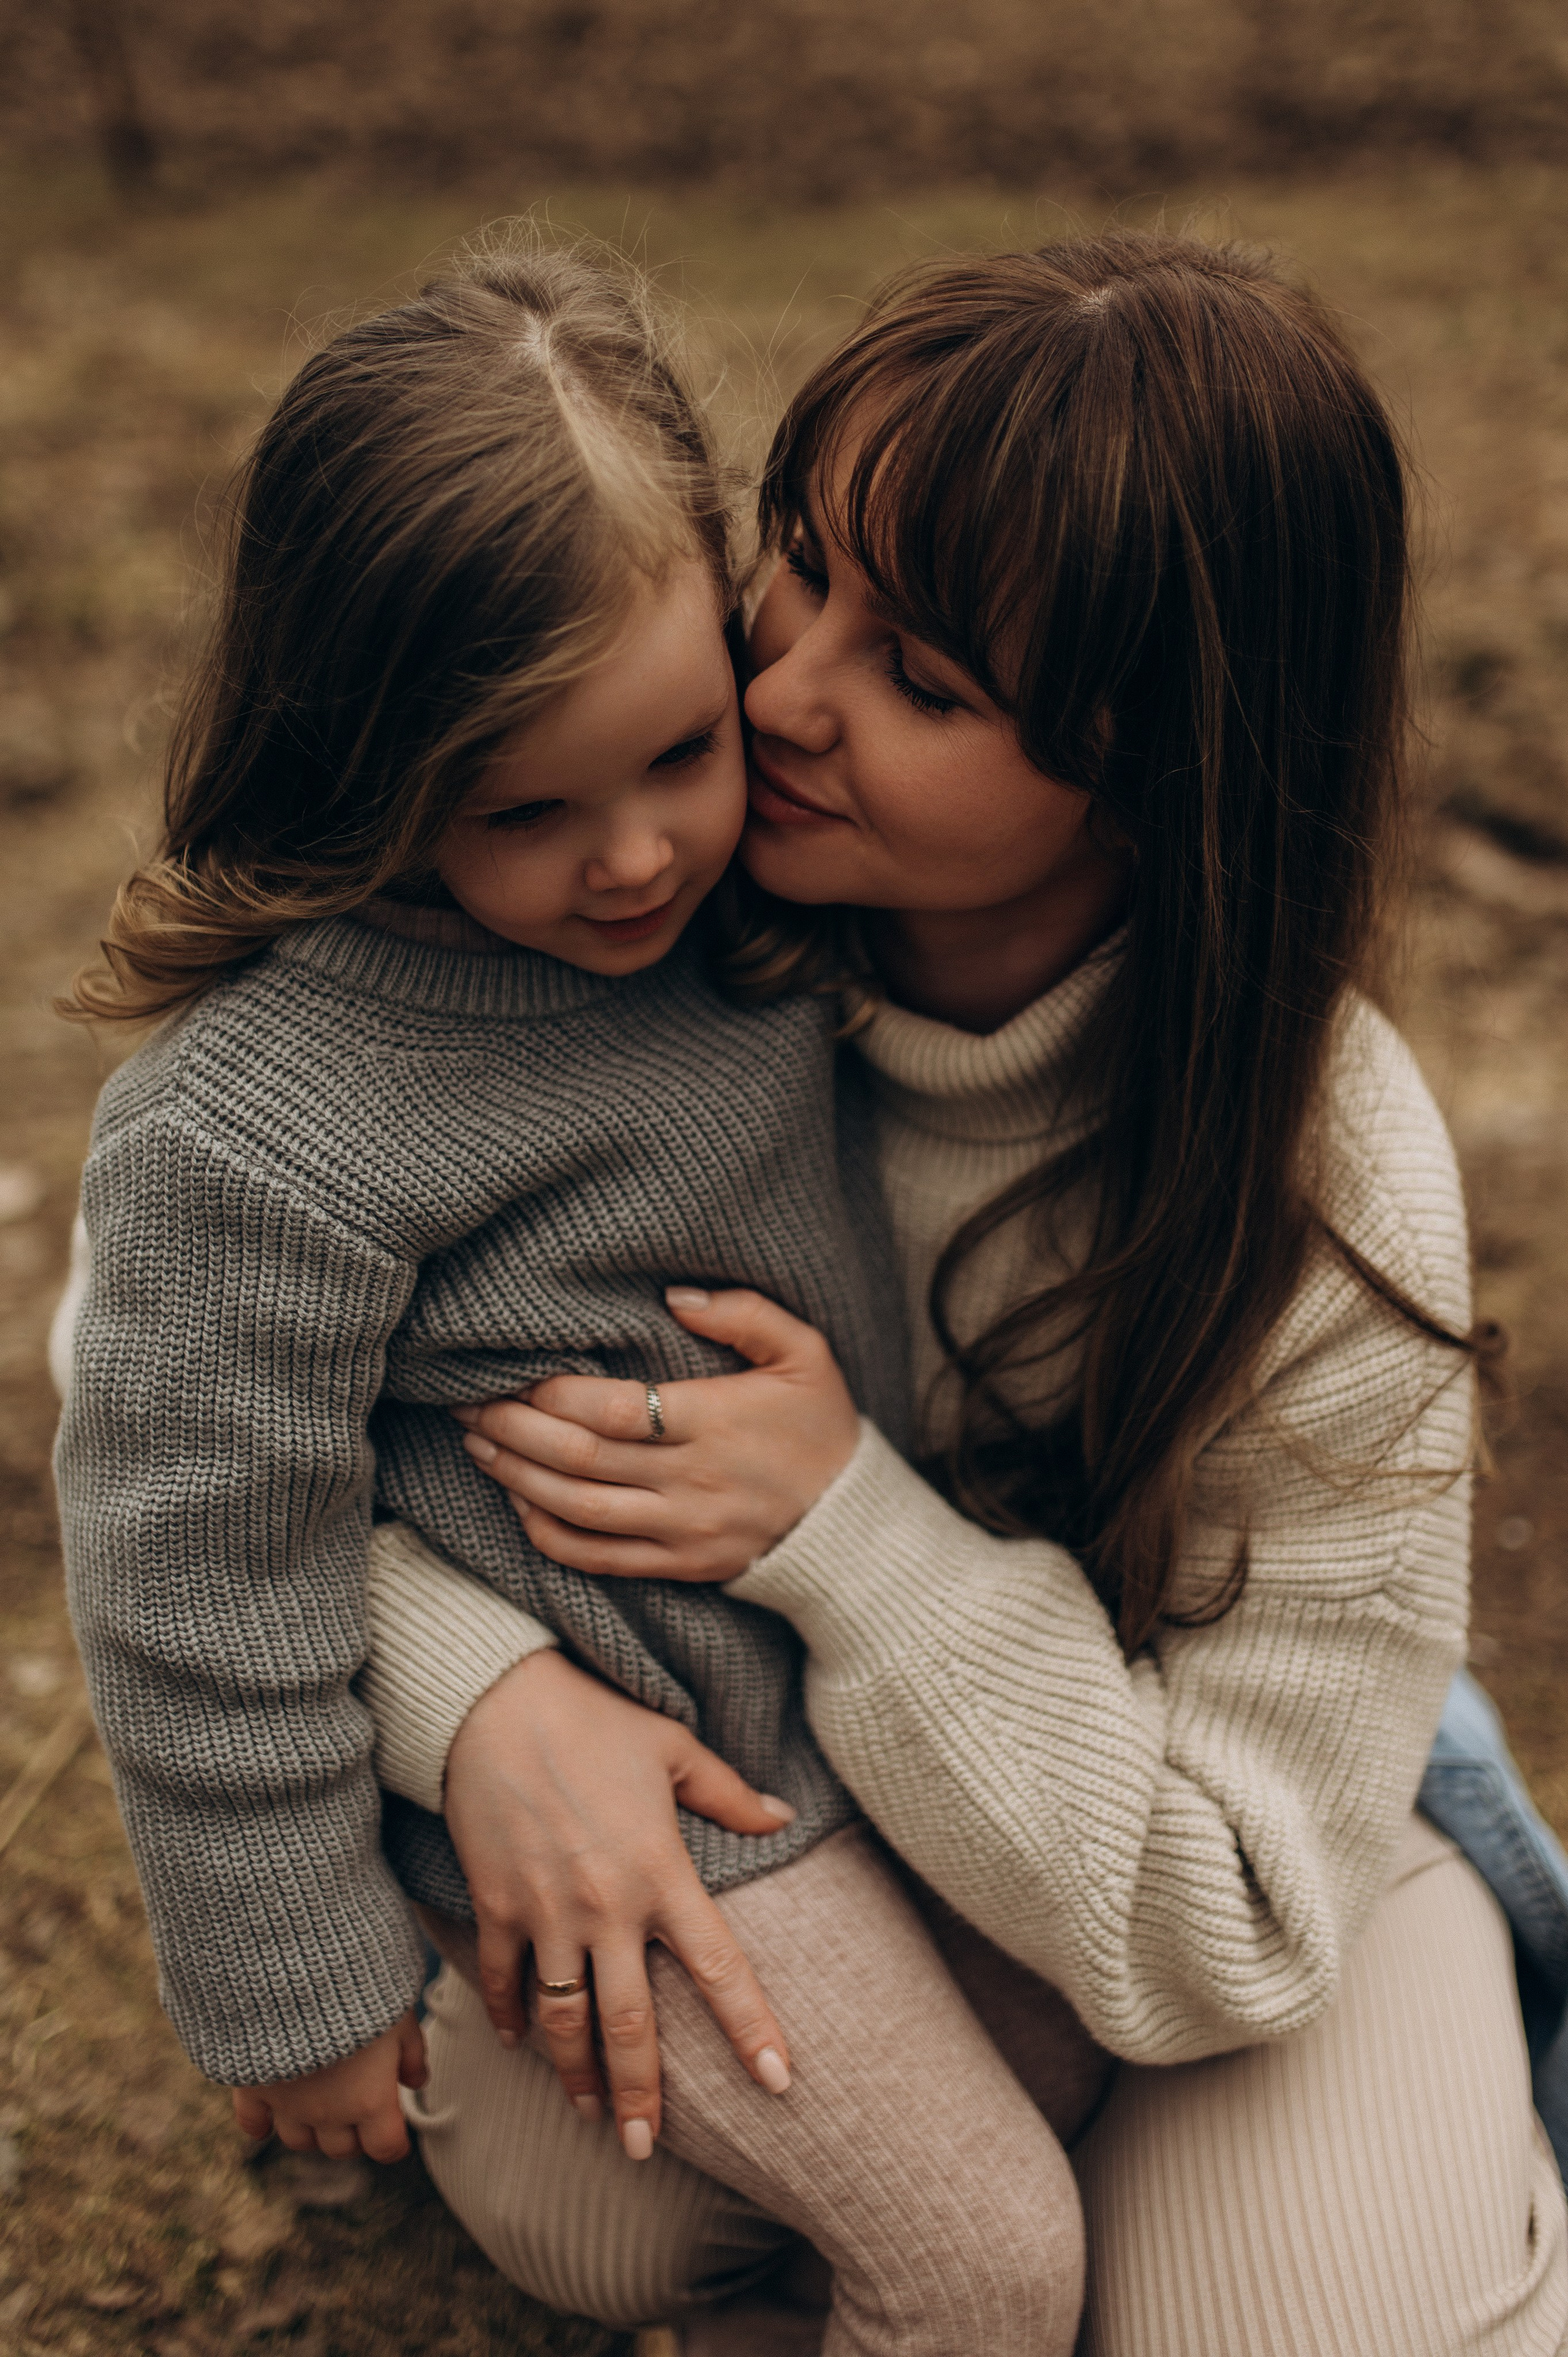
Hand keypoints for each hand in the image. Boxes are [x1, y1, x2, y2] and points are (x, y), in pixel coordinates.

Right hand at [232, 2010, 426, 2161]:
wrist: (301, 1971)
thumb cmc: (362, 1991)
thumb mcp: (401, 2018)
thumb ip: (411, 2054)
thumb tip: (417, 2081)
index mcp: (370, 2101)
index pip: (386, 2148)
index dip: (393, 2140)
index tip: (394, 2128)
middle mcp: (328, 2113)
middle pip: (341, 2147)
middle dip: (355, 2132)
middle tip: (359, 2105)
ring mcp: (287, 2105)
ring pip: (299, 2141)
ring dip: (313, 2128)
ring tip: (321, 2101)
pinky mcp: (253, 2087)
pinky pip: (252, 2123)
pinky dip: (261, 2124)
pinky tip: (269, 2114)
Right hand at [443, 1647, 795, 2159]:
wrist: (495, 1703)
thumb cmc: (593, 1719)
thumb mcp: (673, 1748)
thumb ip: (729, 1793)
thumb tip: (783, 1815)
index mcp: (661, 1873)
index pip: (720, 1968)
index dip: (752, 2030)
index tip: (779, 2083)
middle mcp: (606, 1907)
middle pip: (629, 2024)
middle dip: (641, 2095)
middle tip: (647, 2149)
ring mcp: (545, 1912)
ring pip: (563, 2020)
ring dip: (575, 2076)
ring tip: (589, 2115)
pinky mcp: (495, 1905)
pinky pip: (502, 1980)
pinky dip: (509, 2018)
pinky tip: (520, 2043)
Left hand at [453, 1286, 859, 1581]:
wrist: (852, 1527)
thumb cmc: (821, 1428)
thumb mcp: (806, 1353)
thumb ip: (744, 1315)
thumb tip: (673, 1297)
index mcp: (715, 1422)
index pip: (613, 1410)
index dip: (552, 1395)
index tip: (512, 1374)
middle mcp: (690, 1481)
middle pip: (580, 1458)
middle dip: (513, 1429)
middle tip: (467, 1403)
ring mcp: (680, 1531)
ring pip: (577, 1508)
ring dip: (517, 1477)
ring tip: (477, 1444)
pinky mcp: (677, 1566)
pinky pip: (597, 1557)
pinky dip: (548, 1534)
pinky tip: (519, 1504)